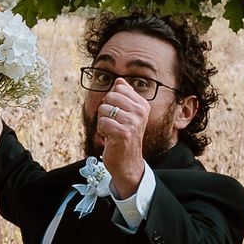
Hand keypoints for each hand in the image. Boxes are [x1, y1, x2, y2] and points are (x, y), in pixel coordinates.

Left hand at [96, 79, 148, 197]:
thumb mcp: (128, 114)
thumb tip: (119, 80)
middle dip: (105, 111)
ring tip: (112, 132)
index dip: (111, 101)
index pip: (118, 88)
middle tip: (114, 124)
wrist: (128, 162)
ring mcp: (133, 122)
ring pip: (103, 109)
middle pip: (109, 96)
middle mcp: (140, 112)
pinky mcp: (124, 133)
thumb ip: (124, 96)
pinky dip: (101, 131)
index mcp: (142, 104)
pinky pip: (102, 122)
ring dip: (103, 122)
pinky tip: (110, 138)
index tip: (119, 114)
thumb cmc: (124, 136)